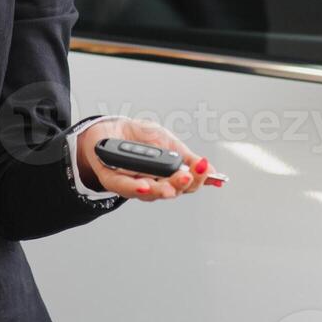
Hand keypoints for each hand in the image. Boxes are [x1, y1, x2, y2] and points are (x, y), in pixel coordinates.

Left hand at [77, 117, 219, 199]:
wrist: (111, 128)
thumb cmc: (140, 137)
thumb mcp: (168, 142)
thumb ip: (186, 157)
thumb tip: (210, 169)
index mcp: (167, 176)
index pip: (186, 184)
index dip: (198, 180)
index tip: (205, 170)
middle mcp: (152, 183)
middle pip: (170, 191)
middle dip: (180, 185)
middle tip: (188, 177)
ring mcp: (133, 184)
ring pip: (149, 193)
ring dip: (160, 190)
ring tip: (169, 186)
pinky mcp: (113, 180)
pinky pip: (124, 187)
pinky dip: (135, 187)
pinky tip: (143, 184)